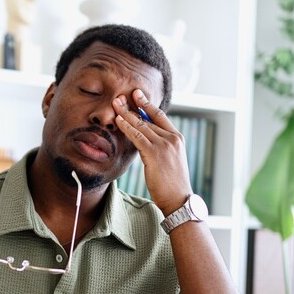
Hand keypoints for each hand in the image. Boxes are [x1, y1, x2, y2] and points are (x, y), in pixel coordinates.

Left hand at [113, 89, 192, 214]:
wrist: (178, 199)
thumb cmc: (173, 183)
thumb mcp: (171, 160)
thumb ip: (162, 147)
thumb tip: (147, 139)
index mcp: (177, 138)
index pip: (160, 115)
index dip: (147, 104)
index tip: (137, 94)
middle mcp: (172, 138)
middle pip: (148, 117)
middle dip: (133, 105)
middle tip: (120, 95)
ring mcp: (164, 145)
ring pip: (141, 125)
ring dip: (127, 113)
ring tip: (115, 103)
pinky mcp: (154, 153)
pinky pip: (137, 136)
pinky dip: (127, 127)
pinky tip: (118, 120)